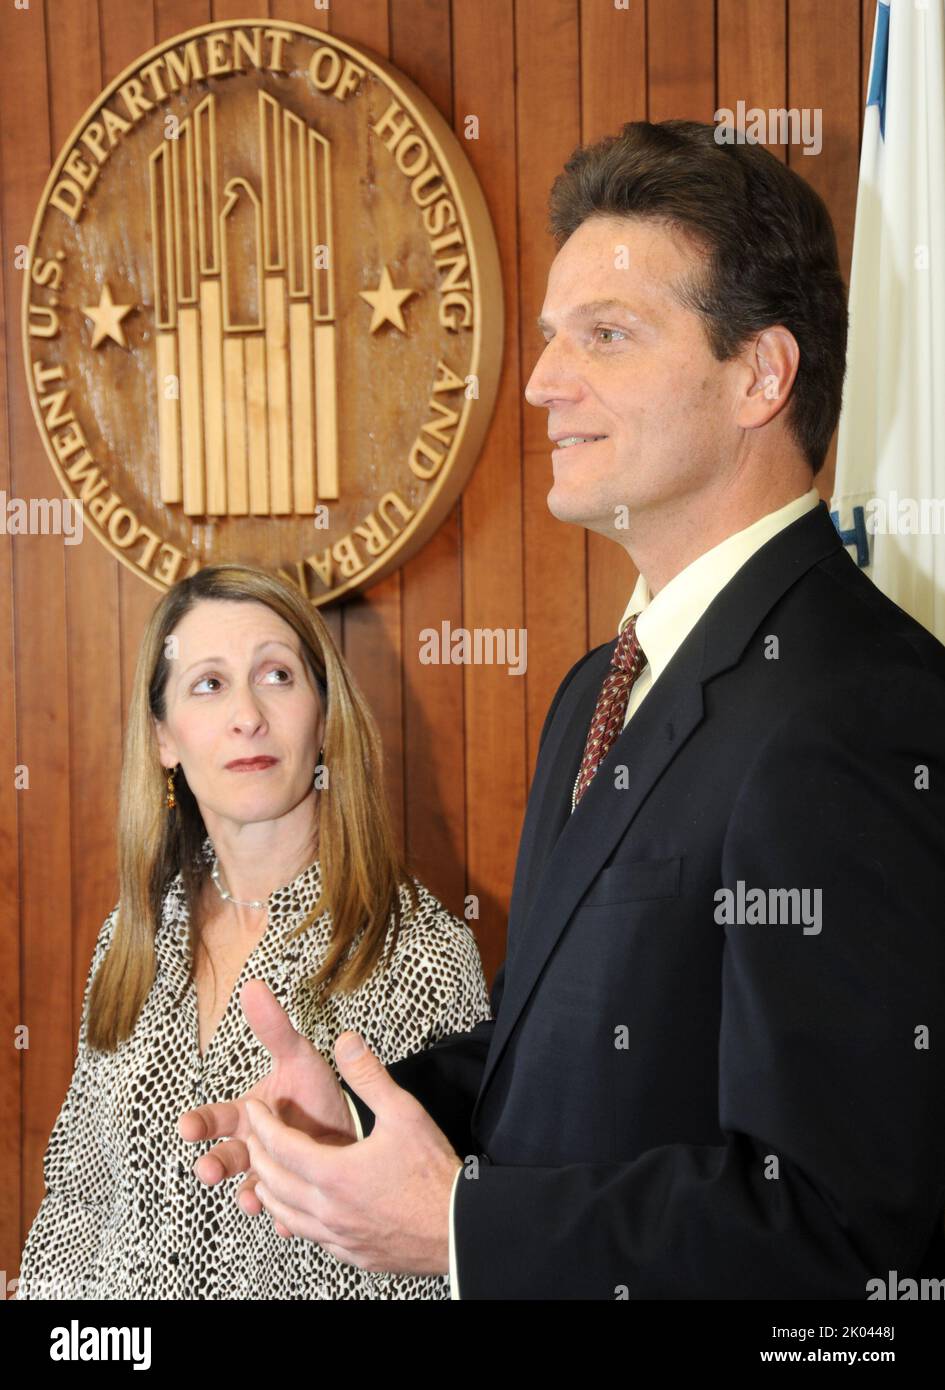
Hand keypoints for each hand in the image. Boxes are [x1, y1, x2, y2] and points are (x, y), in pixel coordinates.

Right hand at [178, 979, 355, 1227]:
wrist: (348, 1129)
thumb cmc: (313, 1092)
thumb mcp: (298, 1057)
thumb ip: (275, 1028)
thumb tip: (254, 985)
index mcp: (246, 1115)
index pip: (214, 1118)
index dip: (198, 1122)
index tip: (187, 1126)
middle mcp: (251, 1147)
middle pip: (223, 1157)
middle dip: (213, 1164)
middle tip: (208, 1170)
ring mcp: (270, 1173)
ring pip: (247, 1188)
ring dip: (245, 1195)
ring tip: (249, 1199)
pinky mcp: (294, 1194)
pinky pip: (284, 1211)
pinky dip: (283, 1217)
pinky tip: (288, 1221)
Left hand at [244, 1031, 460, 1274]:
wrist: (458, 1228)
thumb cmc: (433, 1172)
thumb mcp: (403, 1113)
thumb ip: (369, 1076)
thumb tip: (345, 1042)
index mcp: (334, 1173)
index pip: (281, 1146)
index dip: (263, 1125)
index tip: (254, 1108)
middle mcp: (328, 1209)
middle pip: (275, 1182)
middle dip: (259, 1156)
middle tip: (253, 1137)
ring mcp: (338, 1236)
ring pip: (286, 1214)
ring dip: (269, 1191)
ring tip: (263, 1175)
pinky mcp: (352, 1253)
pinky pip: (310, 1236)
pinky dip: (294, 1218)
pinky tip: (301, 1210)